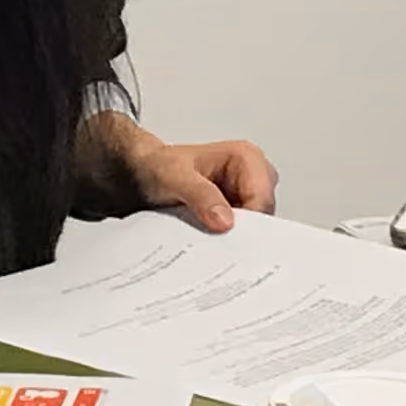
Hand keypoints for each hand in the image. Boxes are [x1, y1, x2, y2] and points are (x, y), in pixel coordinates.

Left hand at [82, 112, 278, 229]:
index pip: (262, 199)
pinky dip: (227, 242)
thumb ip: (200, 195)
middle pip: (263, 217)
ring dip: (234, 240)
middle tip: (216, 248)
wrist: (141, 173)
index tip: (227, 240)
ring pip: (255, 229)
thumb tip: (225, 221)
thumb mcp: (174, 177)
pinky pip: (242, 234)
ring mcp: (246, 196)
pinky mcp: (237, 213)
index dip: (250, 224)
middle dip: (243, 234)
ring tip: (208, 246)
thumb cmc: (158, 166)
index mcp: (247, 157)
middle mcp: (253, 175)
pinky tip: (210, 247)